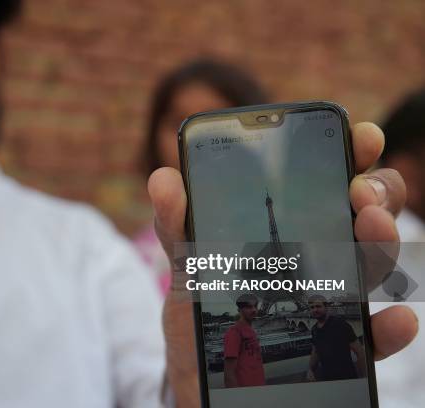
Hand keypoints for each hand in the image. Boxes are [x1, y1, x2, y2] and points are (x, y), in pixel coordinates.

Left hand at [148, 122, 417, 407]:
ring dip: (383, 242)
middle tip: (359, 191)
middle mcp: (318, 255)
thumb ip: (177, 223)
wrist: (197, 372)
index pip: (328, 181)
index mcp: (287, 226)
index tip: (360, 137)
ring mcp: (331, 297)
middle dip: (374, 192)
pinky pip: (371, 336)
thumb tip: (164, 179)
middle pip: (365, 213)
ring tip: (370, 229)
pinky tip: (392, 319)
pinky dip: (388, 327)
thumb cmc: (198, 310)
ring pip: (375, 263)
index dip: (351, 154)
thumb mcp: (185, 263)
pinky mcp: (334, 344)